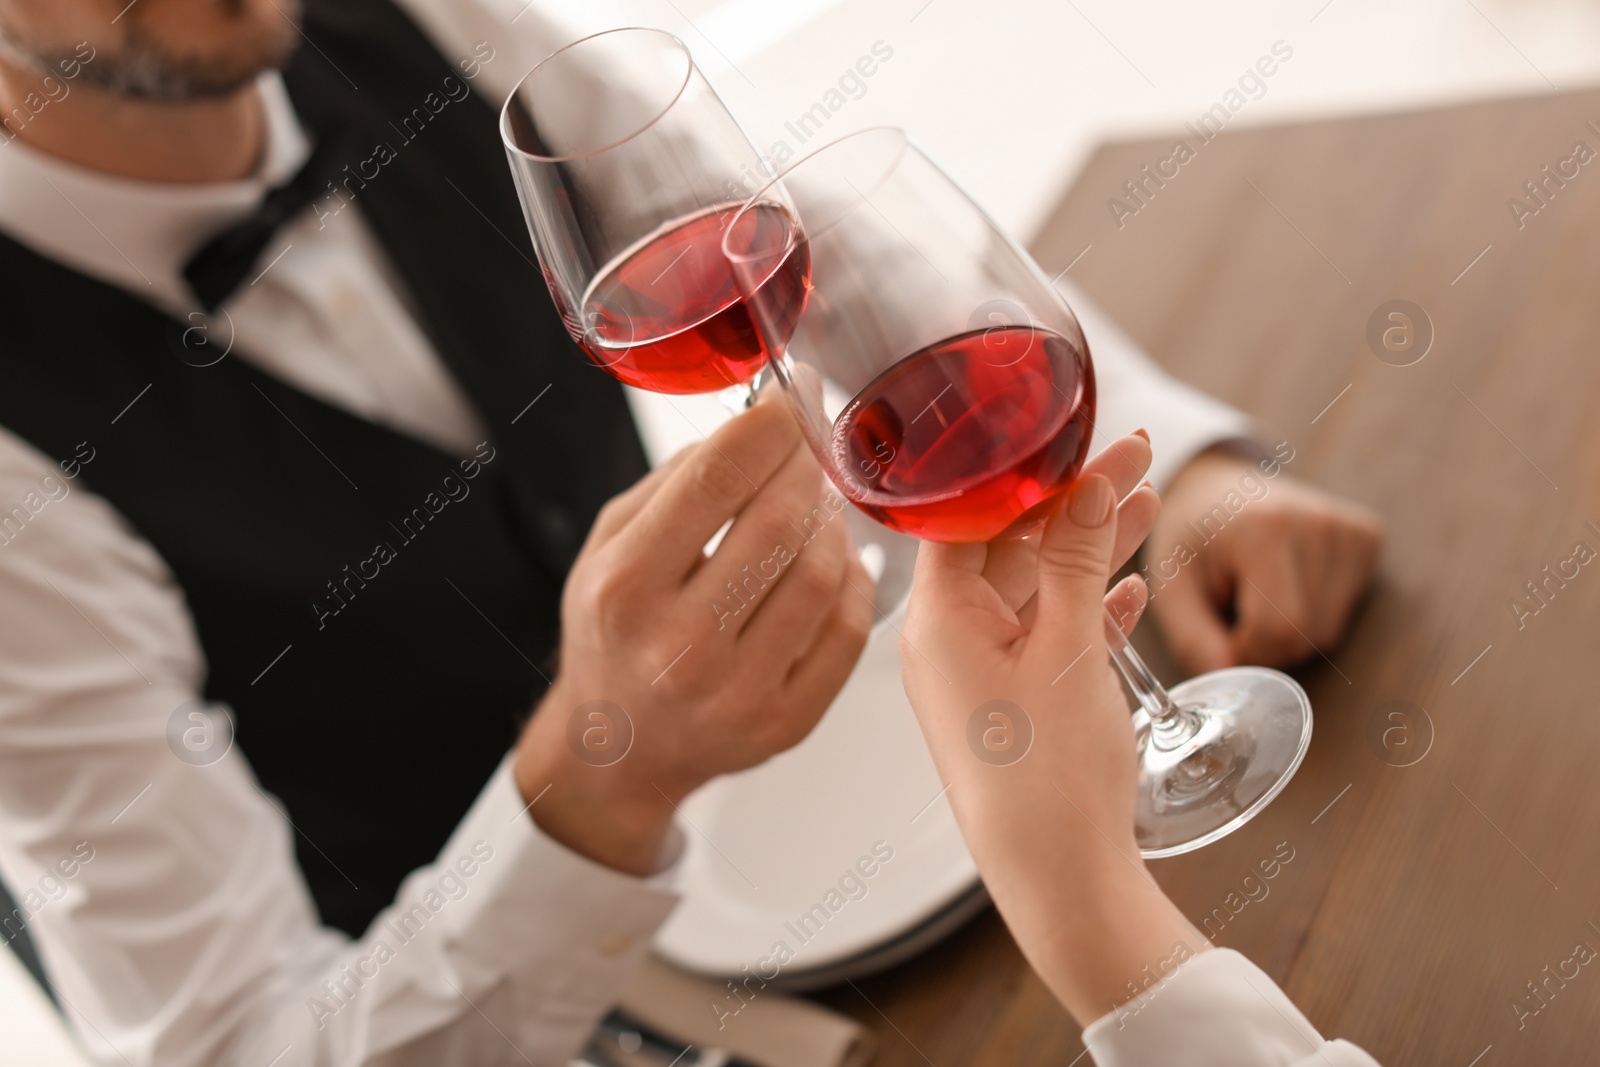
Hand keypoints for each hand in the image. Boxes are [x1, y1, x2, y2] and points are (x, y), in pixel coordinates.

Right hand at [514, 396, 873, 875]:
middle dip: (804, 464)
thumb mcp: (608, 545)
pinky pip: (848, 629)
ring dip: (829, 519)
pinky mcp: (786, 724)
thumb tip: (758, 422)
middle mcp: (679, 647)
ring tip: (815, 502)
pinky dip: (850, 578)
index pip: (716, 481)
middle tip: (809, 444)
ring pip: (820, 573)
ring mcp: (737, 694)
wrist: (618, 747)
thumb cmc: (615, 632)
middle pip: (777, 523)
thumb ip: (676, 479)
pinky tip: (829, 558)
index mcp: (625, 588)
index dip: (767, 424)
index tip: (790, 393)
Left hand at [902, 433, 1204, 1025]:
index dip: (1021, 468)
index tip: (1071, 430)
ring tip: (1147, 499)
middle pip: (1008, 546)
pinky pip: (1052, 639)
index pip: (968, 515)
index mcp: (936, 620)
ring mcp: (982, 677)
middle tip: (1132, 454)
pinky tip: (1131, 588)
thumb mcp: (1066, 647)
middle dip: (1072, 500)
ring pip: (1038, 590)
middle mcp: (949, 642)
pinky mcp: (1016, 710)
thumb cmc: (1047, 776)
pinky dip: (1090, 609)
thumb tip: (1085, 479)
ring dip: (1092, 548)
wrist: (1061, 885)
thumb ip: (1073, 555)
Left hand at [1146, 446, 1383, 673]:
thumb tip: (1226, 677)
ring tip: (1259, 591)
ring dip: (1290, 631)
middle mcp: (1319, 524)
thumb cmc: (1191, 539)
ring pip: (1328, 633)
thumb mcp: (1172, 586)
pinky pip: (1346, 612)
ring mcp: (1350, 529)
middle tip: (1236, 608)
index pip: (1278, 630)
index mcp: (1265, 530)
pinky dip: (1314, 612)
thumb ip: (1193, 639)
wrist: (1216, 485)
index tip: (1220, 631)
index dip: (1246, 649)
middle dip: (1266, 644)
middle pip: (1306, 636)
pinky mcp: (1367, 537)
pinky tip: (1288, 581)